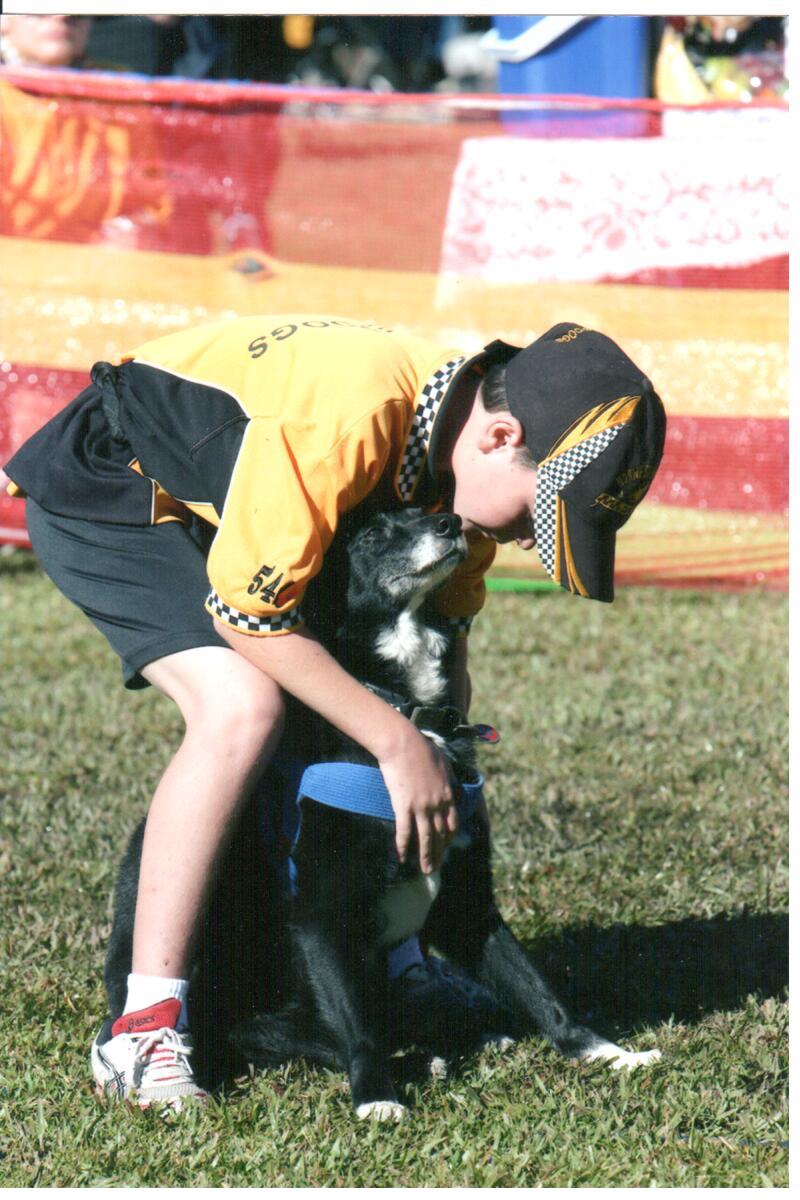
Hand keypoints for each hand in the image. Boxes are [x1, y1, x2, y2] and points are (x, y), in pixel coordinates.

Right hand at [378, 725, 458, 873]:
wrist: (403, 744)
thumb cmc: (422, 748)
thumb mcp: (445, 763)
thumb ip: (451, 779)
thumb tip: (456, 790)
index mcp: (448, 794)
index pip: (453, 824)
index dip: (449, 839)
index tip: (445, 848)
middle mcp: (437, 804)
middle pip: (440, 835)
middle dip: (438, 853)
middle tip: (435, 867)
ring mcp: (421, 807)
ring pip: (425, 838)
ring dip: (426, 856)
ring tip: (425, 870)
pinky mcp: (403, 806)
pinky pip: (404, 831)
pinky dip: (403, 846)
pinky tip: (401, 857)